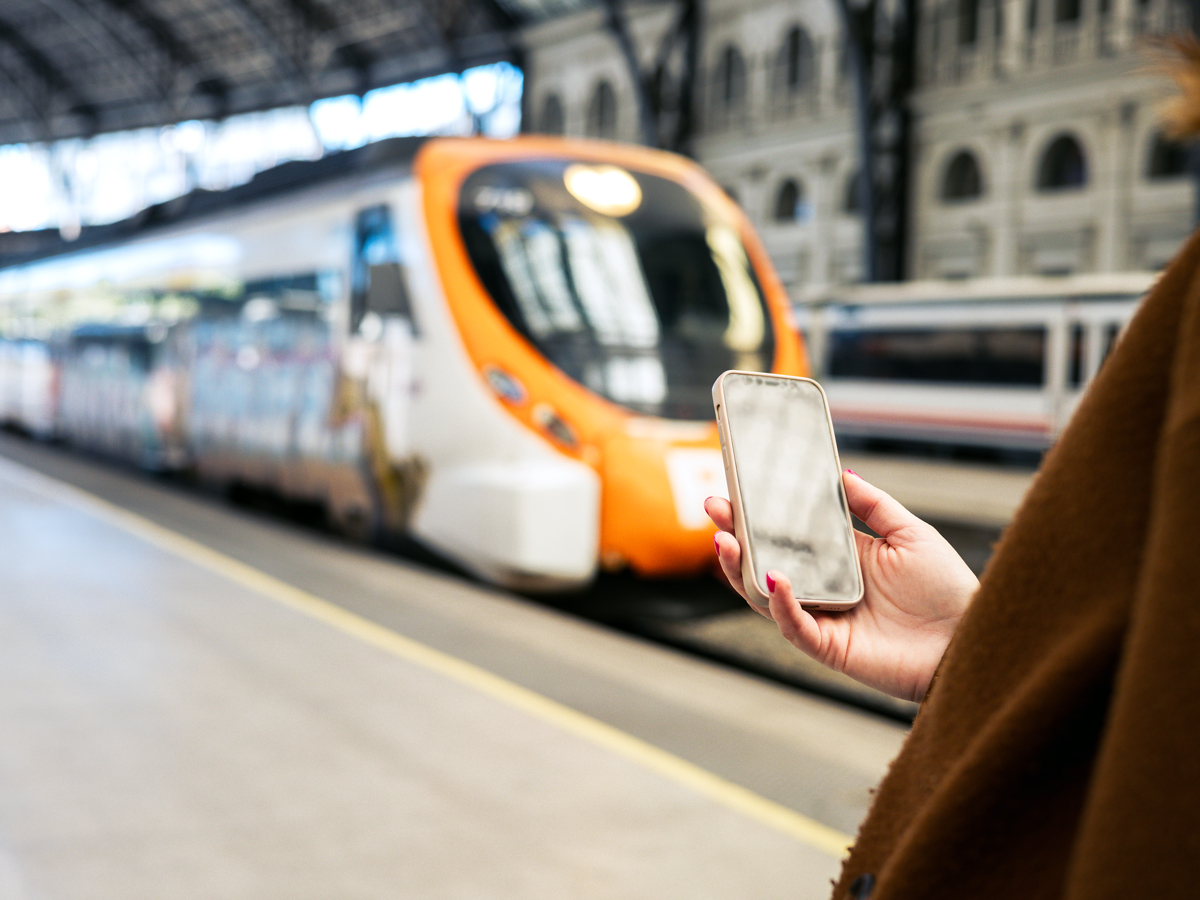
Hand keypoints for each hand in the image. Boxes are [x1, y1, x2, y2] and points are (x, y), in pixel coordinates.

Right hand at [706, 471, 977, 701]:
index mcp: (841, 558)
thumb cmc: (948, 590)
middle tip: (714, 507)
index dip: (759, 513)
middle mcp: (825, 586)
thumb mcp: (912, 533)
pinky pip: (794, 625)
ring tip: (725, 541)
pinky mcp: (829, 646)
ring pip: (765, 595)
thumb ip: (874, 505)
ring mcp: (823, 617)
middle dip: (735, 536)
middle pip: (765, 562)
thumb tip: (842, 473)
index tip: (735, 486)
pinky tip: (776, 578)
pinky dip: (779, 603)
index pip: (788, 533)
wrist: (972, 639)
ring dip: (741, 570)